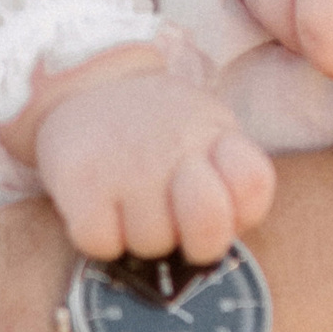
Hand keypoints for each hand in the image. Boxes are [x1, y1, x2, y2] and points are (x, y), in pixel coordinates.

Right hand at [29, 60, 274, 264]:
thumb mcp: (209, 138)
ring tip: (128, 198)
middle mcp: (176, 142)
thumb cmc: (159, 134)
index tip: (210, 191)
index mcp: (216, 133)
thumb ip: (235, 186)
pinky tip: (100, 205)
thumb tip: (215, 238)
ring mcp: (128, 160)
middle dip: (189, 236)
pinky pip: (101, 244)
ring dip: (138, 234)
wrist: (89, 87)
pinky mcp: (80, 177)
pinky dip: (100, 237)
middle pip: (206, 231)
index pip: (252, 182)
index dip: (237, 205)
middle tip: (169, 211)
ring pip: (150, 245)